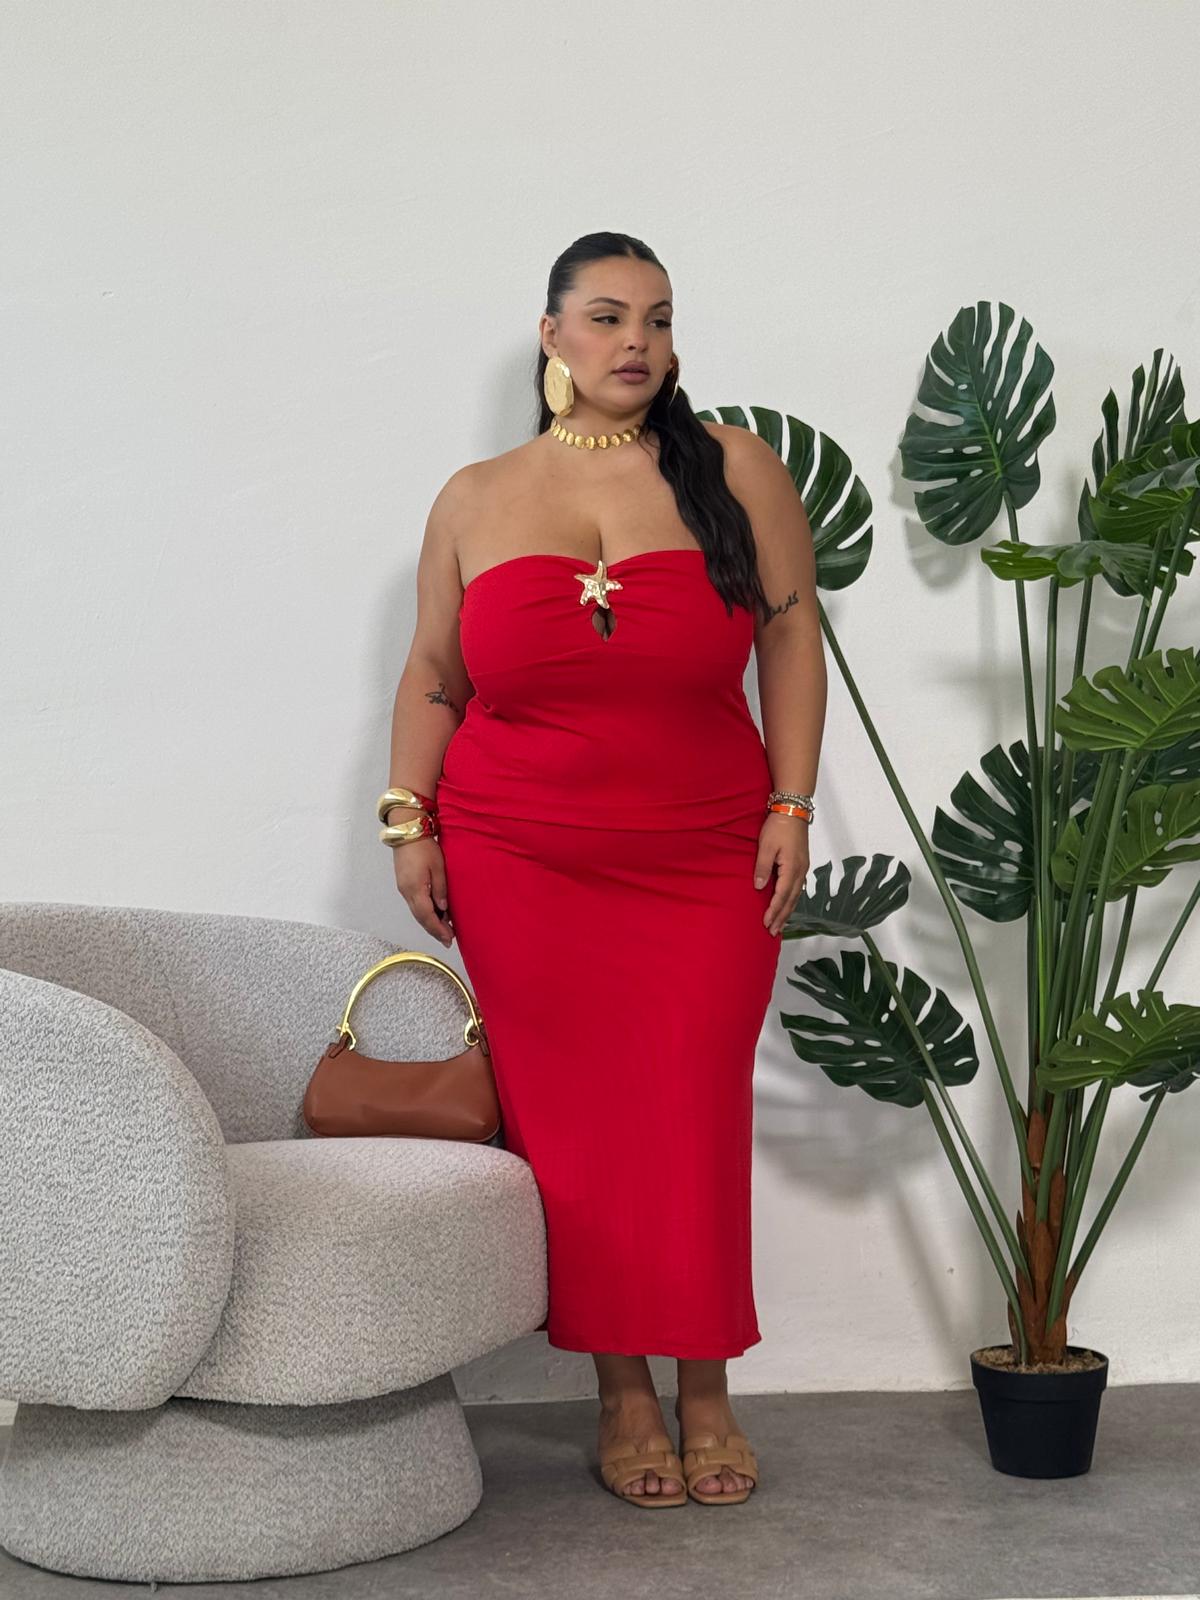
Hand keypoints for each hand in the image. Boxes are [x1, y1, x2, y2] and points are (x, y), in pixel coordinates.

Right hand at [393, 837, 454, 947]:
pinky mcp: (404, 883)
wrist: (407, 832)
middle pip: (420, 917)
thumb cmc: (425, 847)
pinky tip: (435, 914)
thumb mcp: (438, 867)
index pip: (427, 916)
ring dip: (430, 922)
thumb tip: (442, 909)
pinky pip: (415, 903)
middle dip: (434, 930)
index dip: (438, 930)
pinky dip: (425, 912)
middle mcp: (406, 892)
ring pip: (417, 912)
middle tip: (448, 940)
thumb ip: (440, 889)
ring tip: (444, 930)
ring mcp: (404, 888)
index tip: (449, 939)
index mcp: (415, 889)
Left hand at [753, 813, 808, 936]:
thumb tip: (759, 887)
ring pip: (796, 896)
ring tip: (779, 924)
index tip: (766, 923)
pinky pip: (797, 888)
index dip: (774, 911)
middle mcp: (800, 871)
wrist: (793, 809)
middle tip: (772, 931)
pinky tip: (787, 905)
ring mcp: (803, 868)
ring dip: (787, 911)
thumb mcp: (766, 846)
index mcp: (792, 868)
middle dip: (782, 917)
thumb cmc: (778, 826)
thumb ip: (763, 867)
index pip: (782, 895)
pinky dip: (791, 900)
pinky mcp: (801, 864)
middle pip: (791, 900)